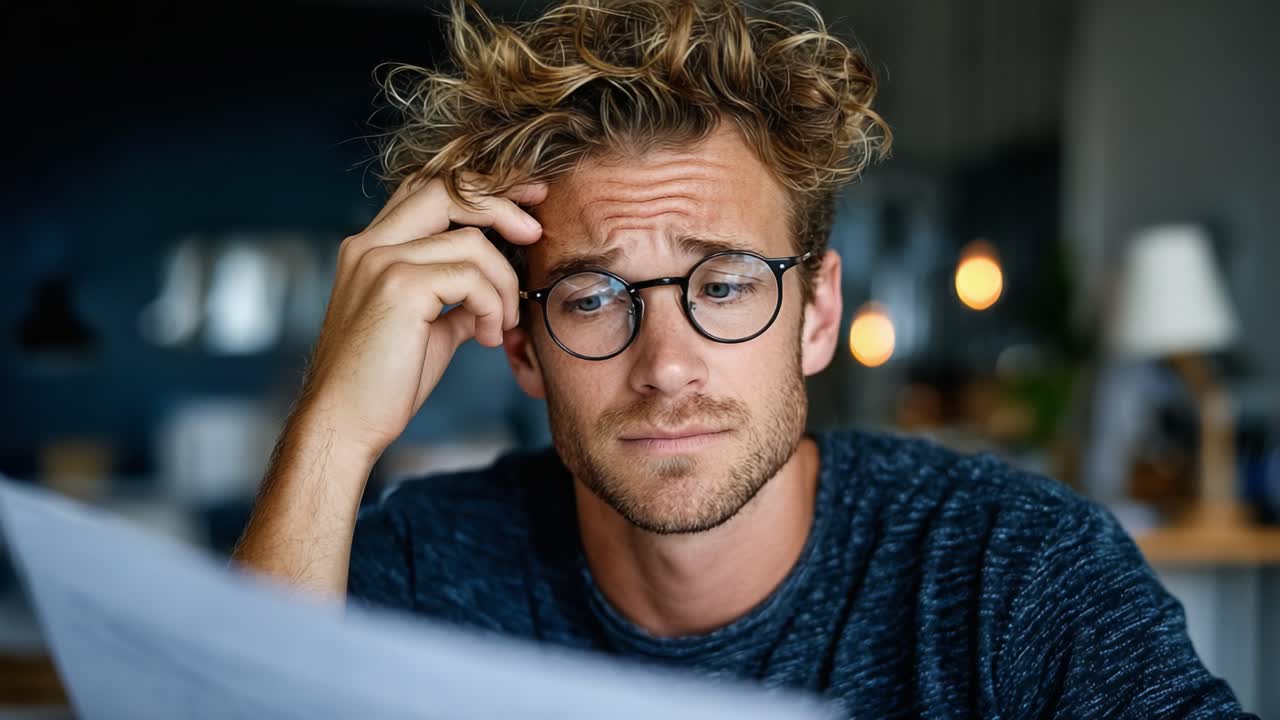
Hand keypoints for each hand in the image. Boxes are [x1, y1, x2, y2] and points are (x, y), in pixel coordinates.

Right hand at [293, 175, 545, 461]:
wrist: (345, 422)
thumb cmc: (383, 383)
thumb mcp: (429, 329)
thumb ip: (457, 301)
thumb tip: (495, 294)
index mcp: (372, 247)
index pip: (430, 190)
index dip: (481, 186)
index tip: (527, 200)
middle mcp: (371, 243)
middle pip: (448, 189)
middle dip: (502, 203)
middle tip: (536, 232)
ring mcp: (381, 260)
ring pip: (472, 240)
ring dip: (504, 283)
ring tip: (503, 323)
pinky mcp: (399, 287)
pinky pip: (472, 277)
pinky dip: (493, 306)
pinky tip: (487, 336)